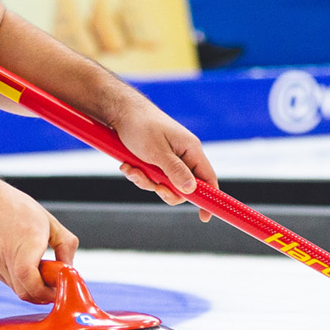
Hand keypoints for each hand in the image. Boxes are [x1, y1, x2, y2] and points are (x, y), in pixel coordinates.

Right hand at [0, 170, 77, 302]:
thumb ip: (65, 244)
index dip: (47, 292)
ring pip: (15, 287)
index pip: (33, 284)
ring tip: (37, 266)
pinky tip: (21, 260)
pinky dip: (17, 278)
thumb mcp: (48, 220)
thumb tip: (69, 267)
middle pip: (25, 292)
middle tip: (51, 283)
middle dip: (41, 293)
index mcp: (27, 243)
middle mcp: (8, 256)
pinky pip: (6, 279)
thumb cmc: (13, 206)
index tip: (58, 287)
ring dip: (29, 285)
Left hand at [113, 103, 217, 223]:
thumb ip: (175, 171)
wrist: (120, 111)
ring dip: (146, 181)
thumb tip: (191, 190)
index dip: (209, 198)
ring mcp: (169, 158)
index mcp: (191, 150)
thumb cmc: (141, 125)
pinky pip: (151, 177)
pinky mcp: (155, 159)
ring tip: (132, 169)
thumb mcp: (157, 151)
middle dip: (164, 190)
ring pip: (163, 184)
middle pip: (183, 187)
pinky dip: (138, 175)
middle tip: (152, 185)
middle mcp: (183, 155)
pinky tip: (127, 165)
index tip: (204, 218)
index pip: (208, 178)